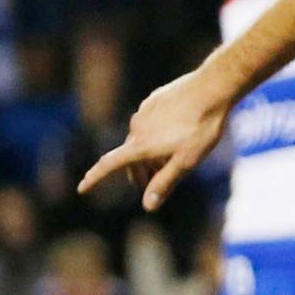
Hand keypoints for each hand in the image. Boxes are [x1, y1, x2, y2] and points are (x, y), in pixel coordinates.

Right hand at [77, 68, 233, 209]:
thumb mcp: (187, 161)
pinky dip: (156, 134)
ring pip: (141, 138)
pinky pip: (150, 122)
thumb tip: (147, 206)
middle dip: (137, 171)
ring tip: (167, 161)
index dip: (94, 178)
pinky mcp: (154, 100)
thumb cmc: (202, 127)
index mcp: (140, 145)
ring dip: (148, 152)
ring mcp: (145, 111)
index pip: (109, 164)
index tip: (82, 188)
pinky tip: (174, 134)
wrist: (213, 88)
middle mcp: (136, 127)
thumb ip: (165, 183)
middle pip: (129, 155)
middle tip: (148, 184)